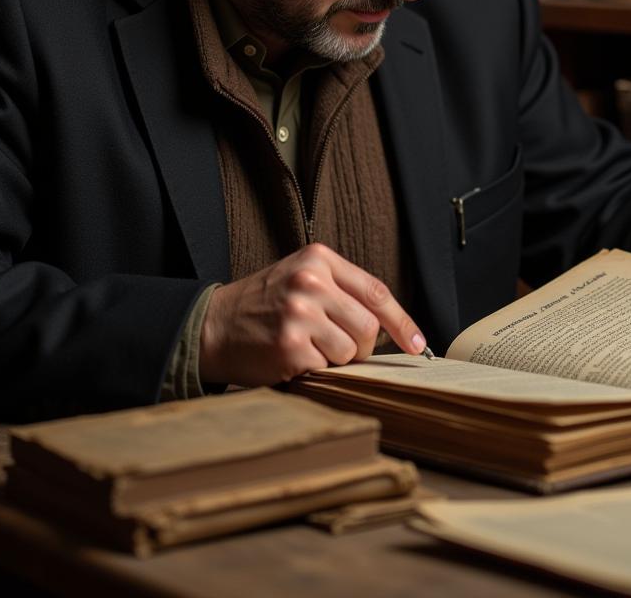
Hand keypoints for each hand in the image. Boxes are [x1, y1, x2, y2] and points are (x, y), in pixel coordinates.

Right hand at [198, 243, 427, 385]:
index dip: (402, 322)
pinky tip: (292, 358)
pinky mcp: (288, 346)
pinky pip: (324, 368)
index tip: (418, 343)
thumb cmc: (263, 304)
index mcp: (319, 259)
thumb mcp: (301, 278)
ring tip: (308, 348)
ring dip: (336, 359)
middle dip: (362, 346)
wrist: (212, 325)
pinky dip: (314, 371)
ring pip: (350, 351)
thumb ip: (342, 291)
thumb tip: (388, 326)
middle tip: (339, 349)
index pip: (376, 291)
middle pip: (368, 326)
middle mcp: (310, 282)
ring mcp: (299, 313)